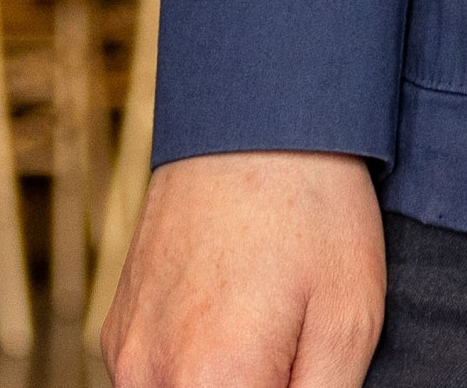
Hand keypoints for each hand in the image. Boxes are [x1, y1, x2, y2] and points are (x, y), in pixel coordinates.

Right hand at [102, 151, 384, 387]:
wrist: (253, 108)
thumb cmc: (313, 210)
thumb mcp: (349, 319)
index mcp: (214, 381)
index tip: (300, 372)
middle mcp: (151, 374)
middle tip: (289, 355)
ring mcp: (126, 351)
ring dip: (221, 386)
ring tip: (266, 335)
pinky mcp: (117, 327)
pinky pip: (154, 380)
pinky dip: (191, 373)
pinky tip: (233, 322)